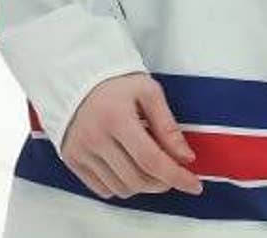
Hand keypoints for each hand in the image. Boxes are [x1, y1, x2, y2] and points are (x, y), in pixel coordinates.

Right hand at [60, 72, 201, 199]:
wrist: (74, 76)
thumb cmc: (114, 81)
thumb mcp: (147, 91)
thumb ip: (167, 125)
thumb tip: (185, 157)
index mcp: (116, 118)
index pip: (151, 160)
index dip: (177, 177)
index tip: (194, 185)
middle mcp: (95, 138)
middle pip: (138, 179)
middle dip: (163, 182)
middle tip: (171, 171)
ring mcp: (81, 150)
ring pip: (122, 189)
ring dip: (142, 185)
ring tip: (147, 165)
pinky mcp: (71, 158)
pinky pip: (102, 189)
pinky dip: (121, 186)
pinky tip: (126, 168)